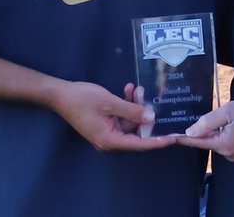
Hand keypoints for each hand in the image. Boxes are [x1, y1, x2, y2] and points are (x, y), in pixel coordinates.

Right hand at [52, 81, 172, 151]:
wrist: (60, 95)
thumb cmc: (83, 100)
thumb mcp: (110, 103)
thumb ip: (132, 111)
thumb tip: (151, 118)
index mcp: (110, 140)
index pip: (138, 144)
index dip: (156, 141)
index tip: (173, 139)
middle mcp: (110, 139)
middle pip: (135, 131)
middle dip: (143, 114)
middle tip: (146, 96)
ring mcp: (107, 131)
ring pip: (129, 121)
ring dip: (134, 105)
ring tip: (136, 89)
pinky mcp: (104, 122)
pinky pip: (121, 116)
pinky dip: (126, 104)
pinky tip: (128, 90)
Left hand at [176, 99, 233, 160]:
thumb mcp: (226, 112)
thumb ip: (207, 122)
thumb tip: (190, 132)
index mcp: (223, 145)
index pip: (197, 142)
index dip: (184, 138)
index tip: (171, 136)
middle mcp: (229, 153)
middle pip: (208, 142)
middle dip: (205, 131)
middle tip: (209, 117)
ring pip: (218, 142)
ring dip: (217, 132)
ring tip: (225, 119)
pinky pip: (228, 143)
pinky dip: (226, 135)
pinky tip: (233, 125)